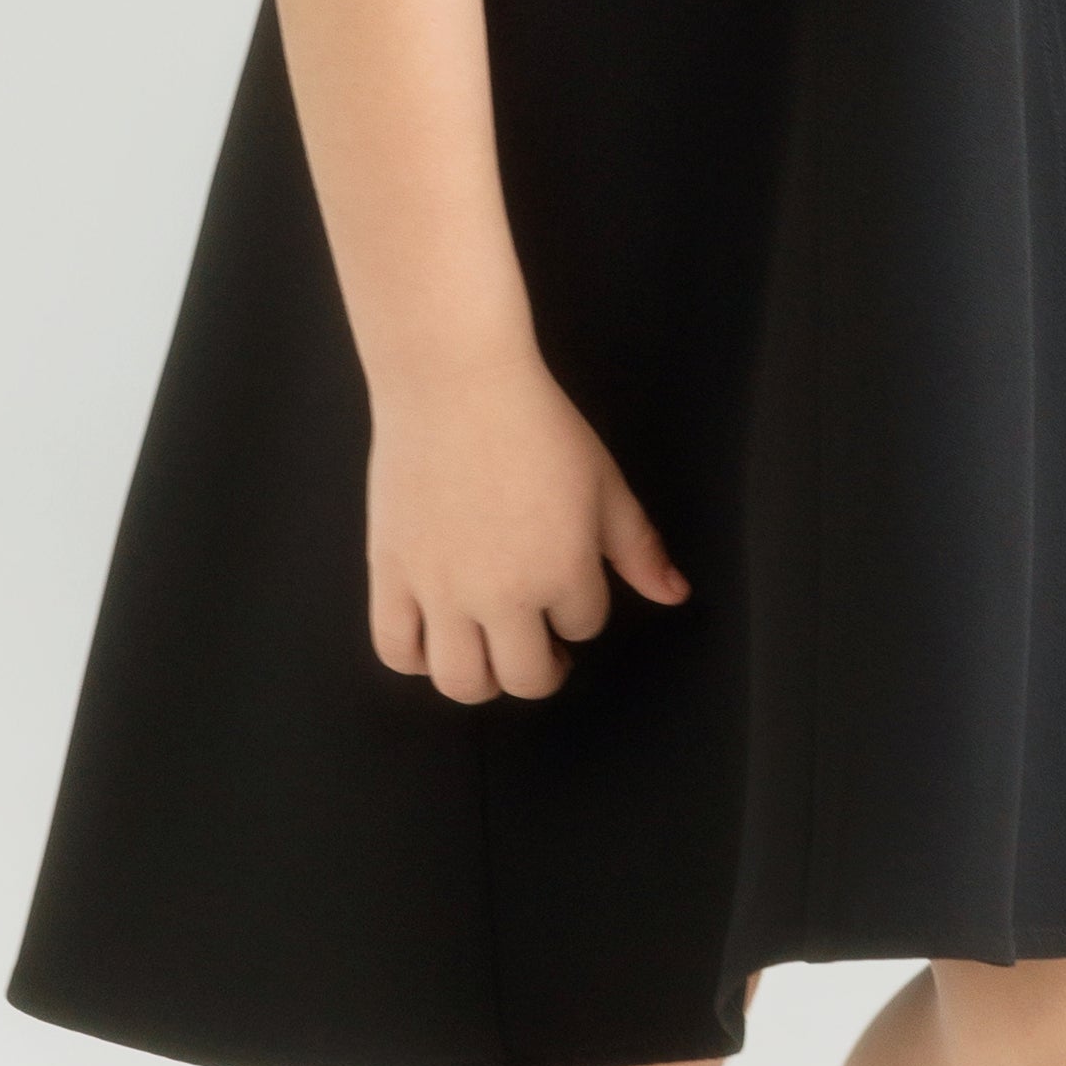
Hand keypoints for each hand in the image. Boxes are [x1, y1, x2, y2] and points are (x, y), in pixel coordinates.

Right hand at [365, 351, 688, 704]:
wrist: (455, 383)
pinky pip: (396, 649)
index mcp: (563, 571)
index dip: (581, 609)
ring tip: (489, 651)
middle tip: (539, 649)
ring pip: (461, 682)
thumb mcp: (605, 483)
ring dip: (483, 679)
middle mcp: (502, 594)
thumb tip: (674, 593)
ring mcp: (441, 590)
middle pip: (526, 678)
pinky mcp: (391, 574)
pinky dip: (415, 659)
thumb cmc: (534, 422)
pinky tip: (434, 638)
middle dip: (542, 670)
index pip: (584, 625)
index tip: (569, 584)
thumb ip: (639, 547)